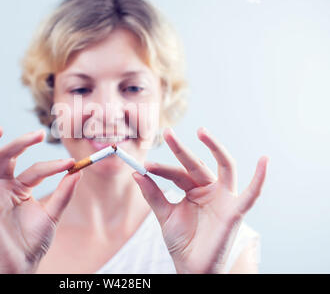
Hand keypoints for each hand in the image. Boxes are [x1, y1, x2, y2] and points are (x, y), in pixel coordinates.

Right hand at [0, 125, 80, 272]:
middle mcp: (3, 186)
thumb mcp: (52, 214)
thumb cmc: (34, 241)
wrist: (22, 265)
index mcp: (20, 187)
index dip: (54, 166)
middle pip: (7, 156)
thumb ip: (64, 193)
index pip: (35, 169)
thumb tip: (78, 171)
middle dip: (22, 143)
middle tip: (40, 134)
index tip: (72, 164)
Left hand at [132, 127, 267, 273]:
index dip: (163, 168)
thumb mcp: (164, 215)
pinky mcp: (235, 211)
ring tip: (202, 132)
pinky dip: (260, 178)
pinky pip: (251, 194)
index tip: (145, 165)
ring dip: (216, 148)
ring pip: (224, 167)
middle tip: (167, 133)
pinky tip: (264, 160)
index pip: (178, 173)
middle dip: (181, 149)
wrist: (192, 268)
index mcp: (193, 190)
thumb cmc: (182, 242)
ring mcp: (224, 198)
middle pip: (197, 164)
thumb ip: (153, 194)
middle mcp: (210, 190)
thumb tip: (136, 174)